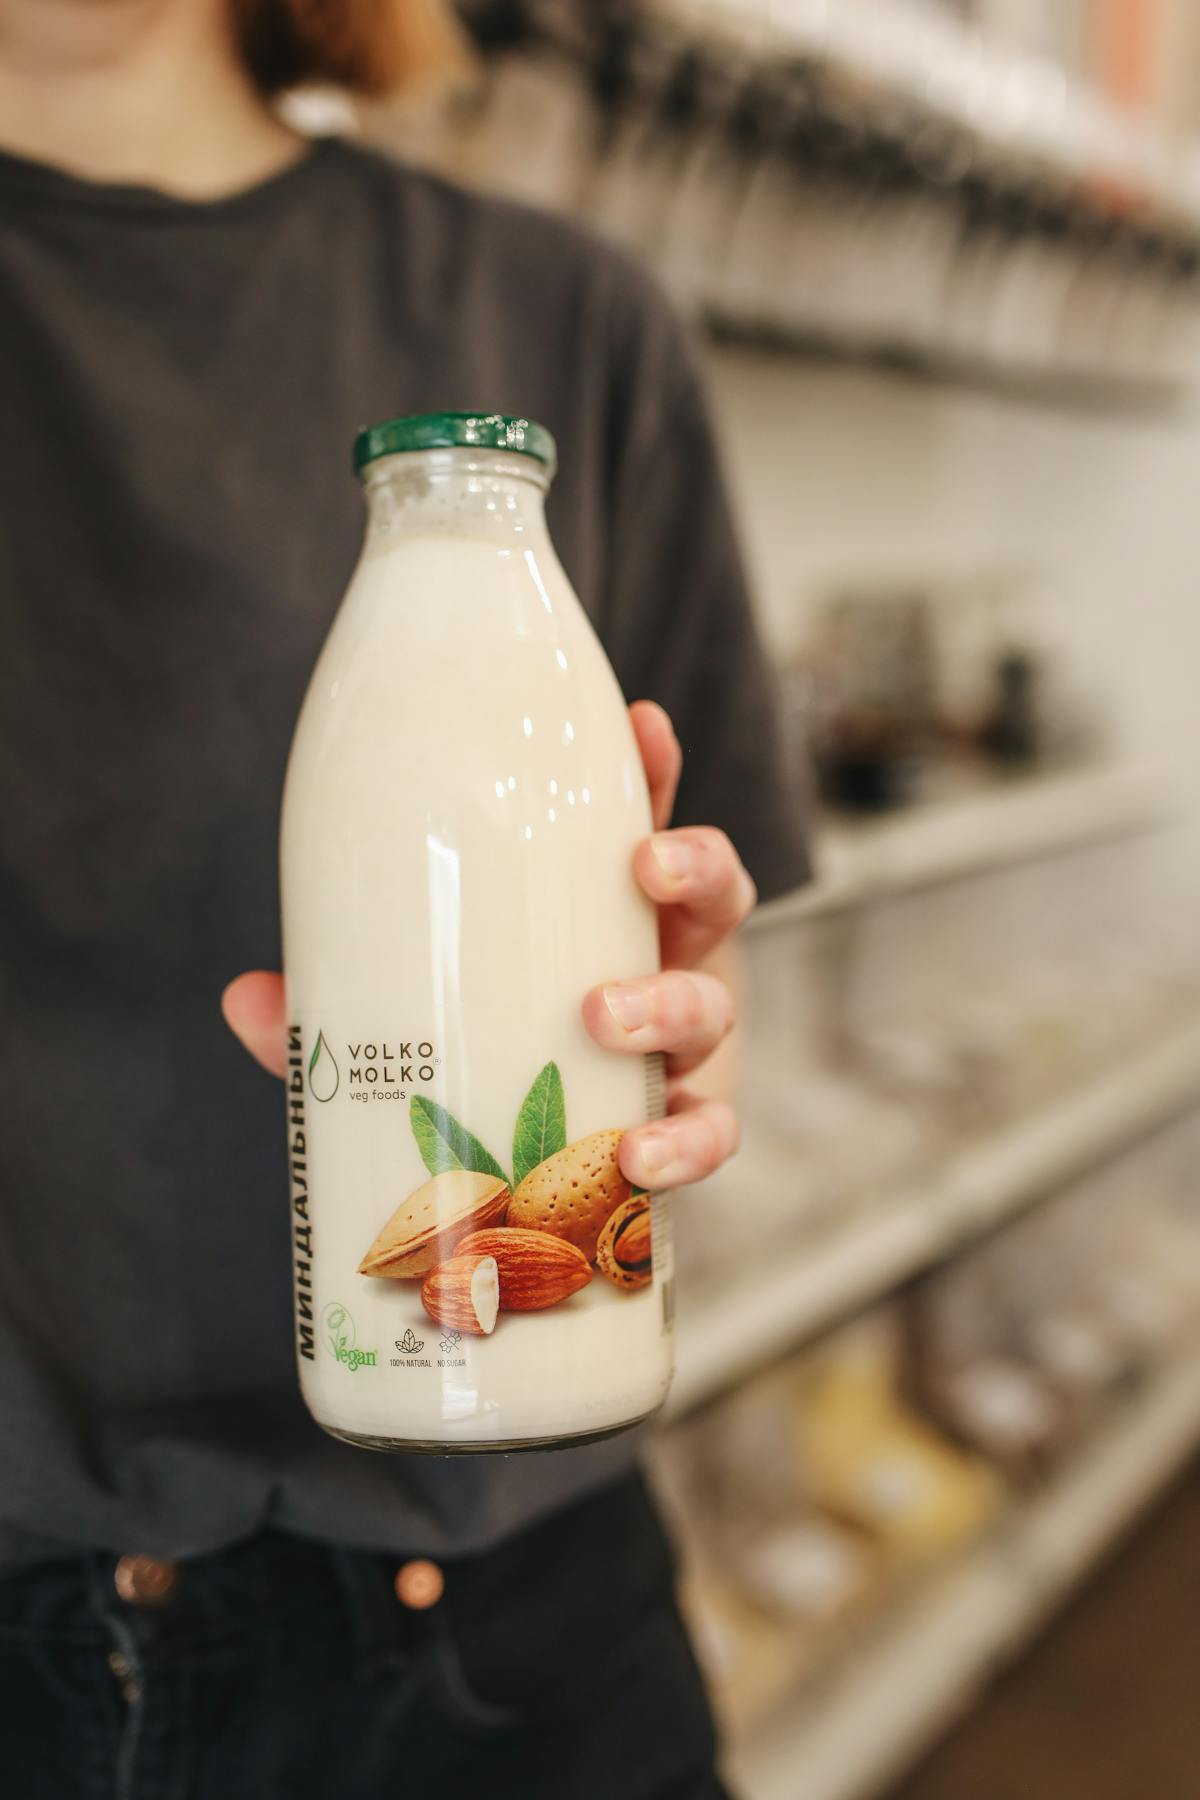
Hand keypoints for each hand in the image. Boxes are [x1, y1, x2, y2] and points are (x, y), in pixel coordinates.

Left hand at [222, 701, 753, 1189]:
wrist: (537, 1183)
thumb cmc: (479, 1064)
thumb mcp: (423, 1015)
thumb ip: (342, 1011)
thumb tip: (246, 997)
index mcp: (610, 918)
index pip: (648, 821)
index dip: (658, 771)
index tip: (640, 724)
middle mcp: (667, 967)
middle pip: (716, 897)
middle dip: (689, 869)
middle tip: (638, 866)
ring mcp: (687, 1050)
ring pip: (718, 1008)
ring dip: (673, 1003)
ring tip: (603, 1016)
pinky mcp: (691, 1130)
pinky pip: (715, 1135)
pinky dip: (688, 1145)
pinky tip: (641, 1158)